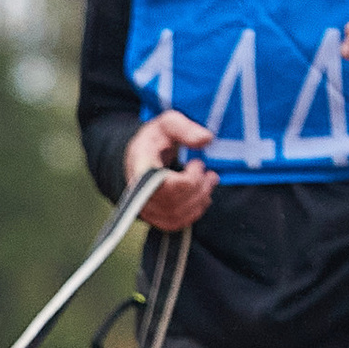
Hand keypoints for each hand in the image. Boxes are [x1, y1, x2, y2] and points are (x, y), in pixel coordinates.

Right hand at [125, 110, 216, 228]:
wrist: (140, 157)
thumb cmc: (155, 139)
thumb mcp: (167, 123)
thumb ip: (185, 128)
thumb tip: (206, 139)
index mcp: (140, 169)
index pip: (167, 186)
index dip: (189, 180)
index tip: (197, 163)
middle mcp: (138, 194)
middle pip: (175, 203)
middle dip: (200, 189)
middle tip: (210, 174)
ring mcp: (145, 209)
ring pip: (178, 215)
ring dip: (200, 200)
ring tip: (209, 182)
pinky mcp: (154, 219)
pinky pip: (177, 223)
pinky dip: (194, 212)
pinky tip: (201, 197)